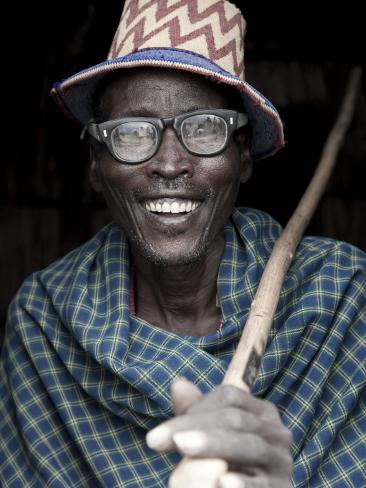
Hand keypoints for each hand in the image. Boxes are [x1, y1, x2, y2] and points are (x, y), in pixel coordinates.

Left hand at [146, 378, 292, 487]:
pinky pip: (264, 484)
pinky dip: (243, 482)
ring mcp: (282, 461)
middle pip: (236, 419)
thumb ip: (194, 412)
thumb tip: (178, 384)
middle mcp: (276, 431)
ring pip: (249, 445)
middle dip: (194, 426)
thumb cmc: (226, 463)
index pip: (229, 397)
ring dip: (213, 445)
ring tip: (182, 446)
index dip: (195, 407)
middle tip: (157, 439)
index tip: (159, 432)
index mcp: (261, 411)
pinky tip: (222, 481)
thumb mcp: (209, 436)